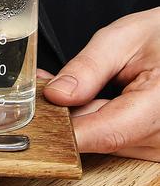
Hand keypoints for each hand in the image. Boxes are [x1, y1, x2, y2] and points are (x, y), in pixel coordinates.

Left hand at [41, 8, 159, 160]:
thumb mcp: (122, 39)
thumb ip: (88, 68)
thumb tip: (56, 95)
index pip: (108, 132)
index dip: (68, 130)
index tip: (37, 120)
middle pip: (101, 137)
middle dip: (67, 113)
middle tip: (42, 85)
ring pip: (105, 141)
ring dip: (80, 116)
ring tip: (66, 84)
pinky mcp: (153, 146)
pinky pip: (116, 139)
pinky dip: (96, 120)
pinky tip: (83, 97)